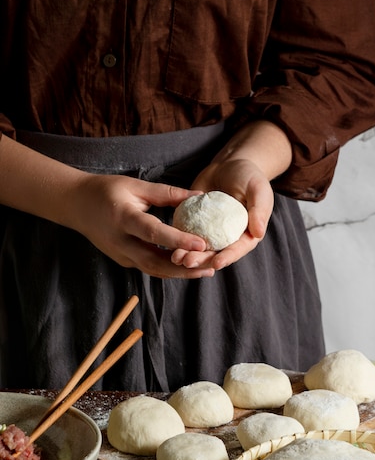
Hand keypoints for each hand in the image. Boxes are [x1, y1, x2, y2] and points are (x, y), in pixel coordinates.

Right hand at [66, 173, 215, 277]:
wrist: (77, 205)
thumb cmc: (107, 191)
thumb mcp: (135, 186)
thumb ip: (167, 193)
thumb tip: (199, 195)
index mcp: (123, 218)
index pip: (153, 233)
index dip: (178, 240)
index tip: (202, 243)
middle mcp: (120, 241)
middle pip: (155, 262)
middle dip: (185, 267)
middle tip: (211, 266)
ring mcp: (120, 255)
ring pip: (154, 270)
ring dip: (181, 273)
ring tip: (206, 270)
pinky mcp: (123, 261)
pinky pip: (149, 268)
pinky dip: (170, 269)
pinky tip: (189, 268)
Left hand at [171, 119, 291, 269]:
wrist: (229, 166)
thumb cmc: (249, 176)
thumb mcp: (258, 189)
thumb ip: (259, 210)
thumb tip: (258, 233)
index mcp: (247, 235)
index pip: (237, 250)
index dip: (227, 257)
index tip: (216, 263)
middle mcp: (228, 238)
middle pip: (215, 254)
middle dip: (202, 260)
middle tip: (187, 261)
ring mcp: (210, 233)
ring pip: (198, 249)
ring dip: (187, 254)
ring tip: (176, 257)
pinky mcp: (195, 224)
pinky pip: (186, 234)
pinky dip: (177, 241)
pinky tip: (168, 244)